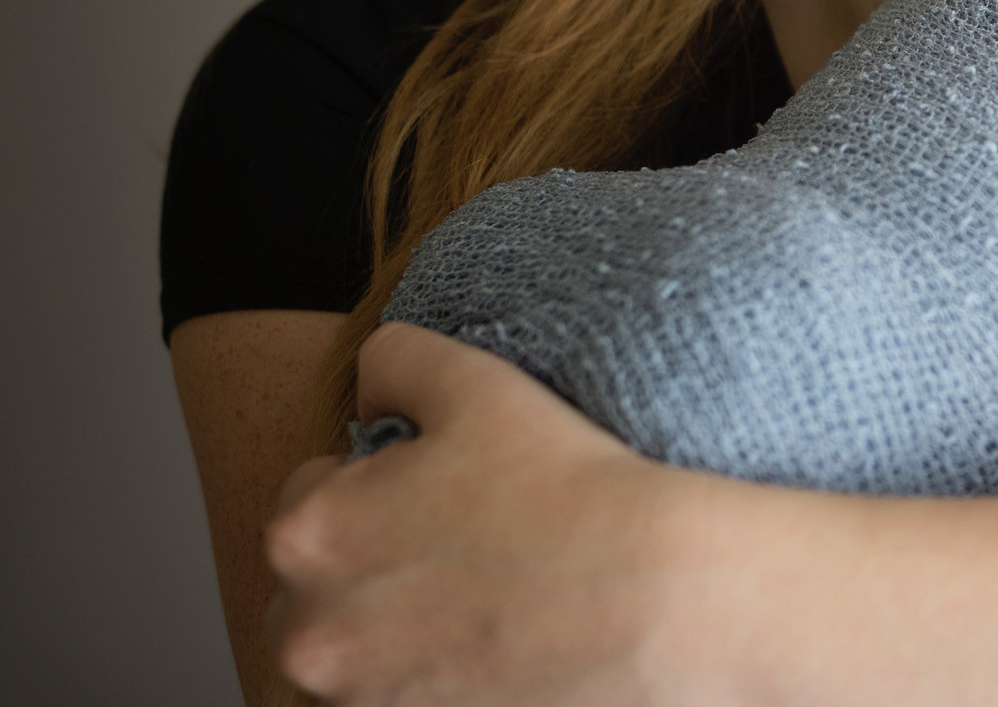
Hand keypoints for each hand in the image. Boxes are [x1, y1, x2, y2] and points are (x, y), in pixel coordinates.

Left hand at [264, 323, 710, 704]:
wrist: (656, 601)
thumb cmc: (568, 493)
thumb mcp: (479, 385)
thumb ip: (395, 360)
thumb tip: (368, 388)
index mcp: (307, 536)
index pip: (312, 494)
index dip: (383, 482)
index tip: (449, 491)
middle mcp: (307, 634)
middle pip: (321, 585)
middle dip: (376, 563)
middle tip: (470, 544)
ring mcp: (355, 701)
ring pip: (357, 649)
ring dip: (398, 626)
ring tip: (487, 597)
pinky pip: (399, 697)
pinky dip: (433, 677)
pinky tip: (496, 643)